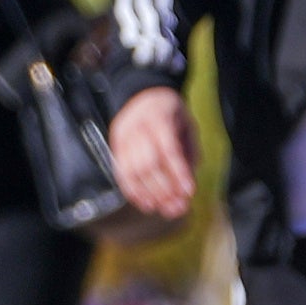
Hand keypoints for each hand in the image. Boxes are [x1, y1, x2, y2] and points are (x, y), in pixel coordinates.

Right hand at [109, 86, 202, 221]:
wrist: (144, 96)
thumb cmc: (171, 115)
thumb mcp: (188, 126)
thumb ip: (189, 153)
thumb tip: (186, 187)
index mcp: (160, 117)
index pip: (169, 148)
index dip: (179, 172)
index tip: (190, 191)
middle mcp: (138, 126)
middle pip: (148, 163)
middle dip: (164, 189)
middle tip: (178, 206)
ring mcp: (123, 137)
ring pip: (132, 171)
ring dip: (149, 194)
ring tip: (163, 208)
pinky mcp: (115, 146)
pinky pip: (121, 172)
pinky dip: (133, 191)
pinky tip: (145, 203)